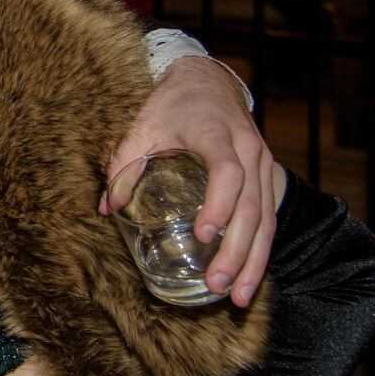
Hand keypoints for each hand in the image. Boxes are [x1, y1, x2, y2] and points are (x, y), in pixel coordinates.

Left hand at [103, 57, 273, 307]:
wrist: (208, 80)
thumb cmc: (172, 104)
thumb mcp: (142, 127)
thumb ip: (124, 165)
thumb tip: (105, 209)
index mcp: (217, 134)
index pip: (227, 172)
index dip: (219, 204)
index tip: (202, 234)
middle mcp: (248, 150)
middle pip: (252, 206)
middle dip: (236, 250)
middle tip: (216, 283)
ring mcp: (263, 163)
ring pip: (266, 218)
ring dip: (253, 260)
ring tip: (238, 295)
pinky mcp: (267, 176)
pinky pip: (269, 217)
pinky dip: (261, 250)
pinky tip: (249, 278)